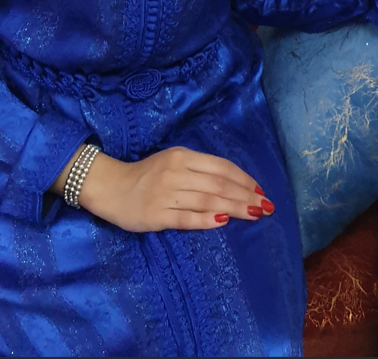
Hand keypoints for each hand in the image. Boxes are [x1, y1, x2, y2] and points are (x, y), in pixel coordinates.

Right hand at [78, 147, 273, 232]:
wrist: (109, 187)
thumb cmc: (145, 175)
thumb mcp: (171, 162)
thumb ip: (198, 170)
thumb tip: (232, 184)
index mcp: (181, 156)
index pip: (220, 167)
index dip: (243, 179)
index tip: (260, 190)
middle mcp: (176, 172)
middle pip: (219, 184)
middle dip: (246, 195)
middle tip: (267, 207)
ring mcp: (166, 194)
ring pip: (208, 200)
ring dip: (235, 207)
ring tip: (254, 214)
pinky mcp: (157, 215)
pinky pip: (187, 218)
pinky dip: (207, 219)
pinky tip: (223, 221)